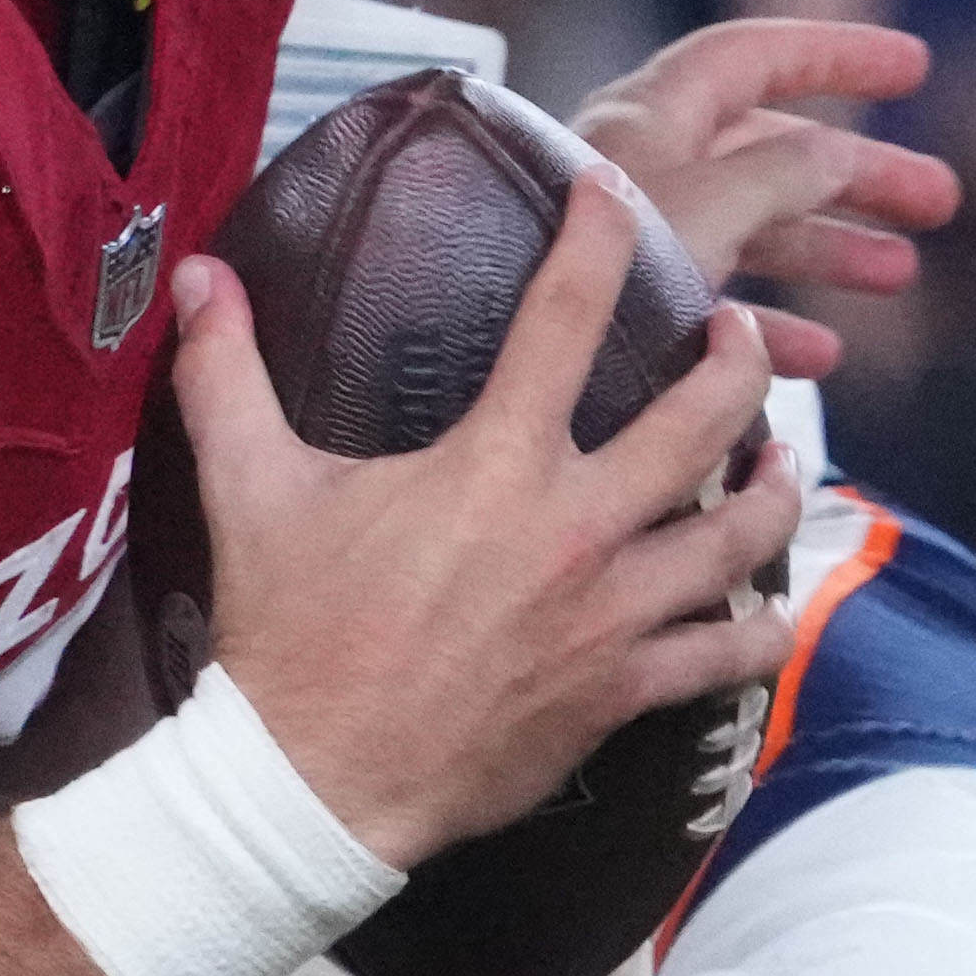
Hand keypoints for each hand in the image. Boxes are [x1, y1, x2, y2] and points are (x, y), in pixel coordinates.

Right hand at [166, 169, 809, 867]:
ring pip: (740, 538)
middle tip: (738, 333)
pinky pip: (727, 655)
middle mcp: (574, 528)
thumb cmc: (287, 633)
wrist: (315, 783)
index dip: (599, 235)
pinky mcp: (622, 691)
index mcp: (494, 463)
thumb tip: (198, 278)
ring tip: (777, 458)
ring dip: (772, 487)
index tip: (611, 192)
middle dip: (738, 360)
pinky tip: (767, 606)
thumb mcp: (248, 487)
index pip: (567, 314)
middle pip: (703, 419)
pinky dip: (760, 629)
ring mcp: (611, 615)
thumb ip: (226, 372)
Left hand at [572, 16, 961, 376]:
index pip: (751, 55)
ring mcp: (631, 244)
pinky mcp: (620, 315)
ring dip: (827, 245)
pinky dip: (771, 323)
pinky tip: (819, 353)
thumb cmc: (584, 274)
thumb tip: (833, 149)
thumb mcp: (705, 207)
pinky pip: (713, 308)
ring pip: (747, 228)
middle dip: (856, 170)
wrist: (479, 360)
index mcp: (649, 119)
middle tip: (937, 199)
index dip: (833, 54)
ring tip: (898, 272)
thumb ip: (779, 171)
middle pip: (765, 149)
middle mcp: (638, 171)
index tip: (911, 66)